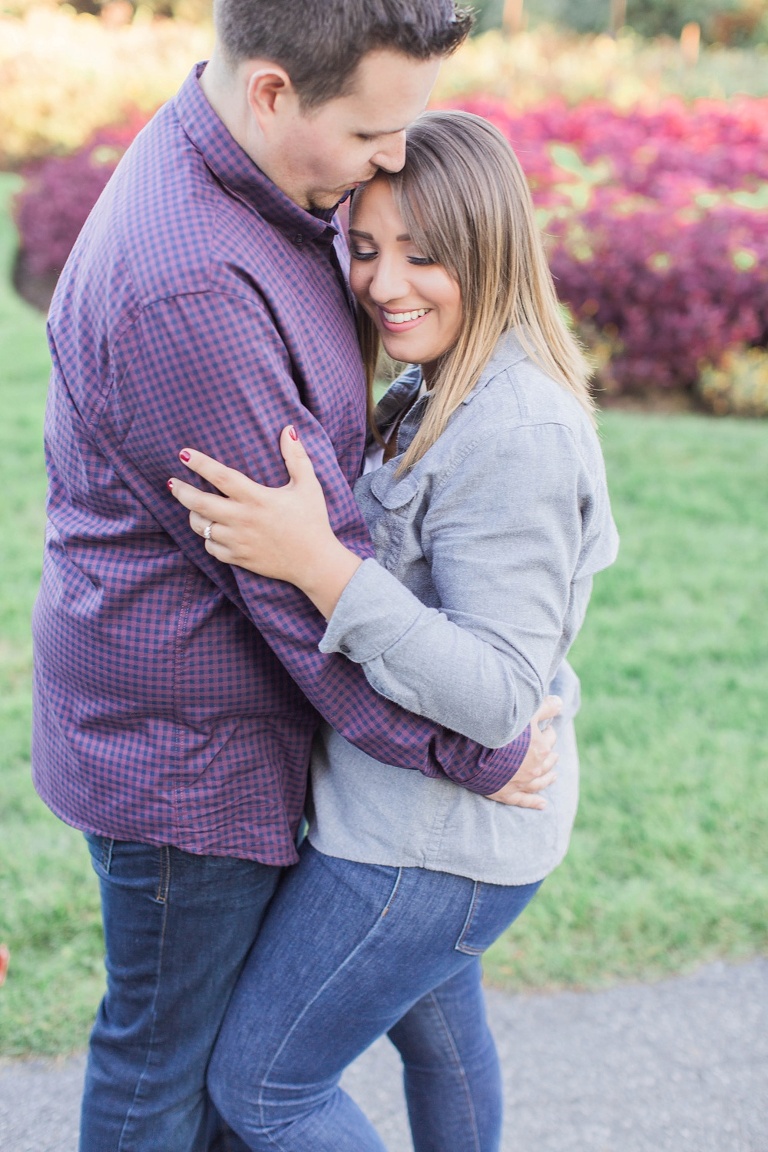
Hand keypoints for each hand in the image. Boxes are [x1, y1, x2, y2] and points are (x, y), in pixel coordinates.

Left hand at [167, 427, 361, 617]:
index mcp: (257, 498)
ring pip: (201, 526)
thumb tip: (288, 429)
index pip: (220, 476)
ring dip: (193, 514)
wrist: (315, 563)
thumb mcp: (308, 486)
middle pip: (199, 503)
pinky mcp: (238, 558)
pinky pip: (210, 548)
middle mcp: (242, 519)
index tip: (184, 454)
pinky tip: (212, 530)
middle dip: (181, 491)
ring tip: (194, 506)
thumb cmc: (313, 521)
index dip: (199, 463)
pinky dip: (207, 538)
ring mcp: (238, 541)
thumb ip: (296, 457)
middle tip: (173, 482)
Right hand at [485, 695, 560, 808]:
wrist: (474, 749)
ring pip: (540, 781)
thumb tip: (561, 703)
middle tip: (550, 749)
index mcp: (540, 747)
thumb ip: (544, 707)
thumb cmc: (500, 728)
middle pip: (547, 760)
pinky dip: (534, 802)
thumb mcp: (524, 712)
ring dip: (548, 778)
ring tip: (554, 775)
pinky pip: (523, 800)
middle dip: (549, 753)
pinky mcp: (507, 793)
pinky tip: (542, 804)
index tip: (544, 727)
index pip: (550, 738)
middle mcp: (534, 767)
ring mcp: (522, 782)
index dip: (547, 731)